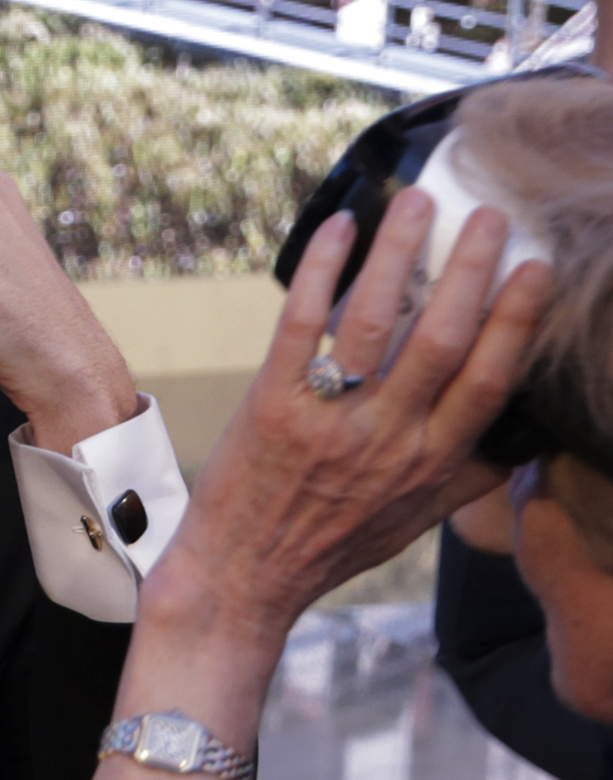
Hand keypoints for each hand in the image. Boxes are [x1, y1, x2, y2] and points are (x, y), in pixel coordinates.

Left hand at [142, 195, 552, 651]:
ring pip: (373, 321)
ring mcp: (327, 420)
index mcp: (431, 461)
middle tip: (486, 213)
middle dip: (468, 269)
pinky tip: (339, 228)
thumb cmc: (333, 544)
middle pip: (442, 338)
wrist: (242, 577)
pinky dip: (322, 272)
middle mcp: (387, 437)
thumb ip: (471, 473)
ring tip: (417, 201)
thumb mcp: (420, 519)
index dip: (516, 319)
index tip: (536, 267)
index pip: (490, 379)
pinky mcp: (270, 404)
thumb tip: (524, 432)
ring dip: (397, 253)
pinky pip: (300, 325)